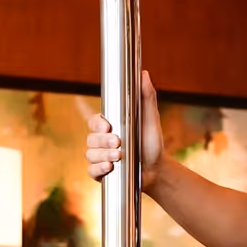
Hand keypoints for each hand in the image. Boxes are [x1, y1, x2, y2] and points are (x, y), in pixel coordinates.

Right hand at [86, 71, 162, 185]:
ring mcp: (100, 157)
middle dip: (103, 141)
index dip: (97, 124)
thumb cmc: (152, 142)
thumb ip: (146, 96)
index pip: (95, 122)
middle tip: (118, 143)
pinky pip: (91, 171)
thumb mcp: (151, 118)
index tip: (108, 126)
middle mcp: (102, 141)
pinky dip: (98, 169)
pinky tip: (110, 167)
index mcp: (111, 127)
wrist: (157, 169)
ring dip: (103, 155)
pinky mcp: (101, 173)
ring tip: (118, 156)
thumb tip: (143, 73)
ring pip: (90, 154)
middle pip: (91, 138)